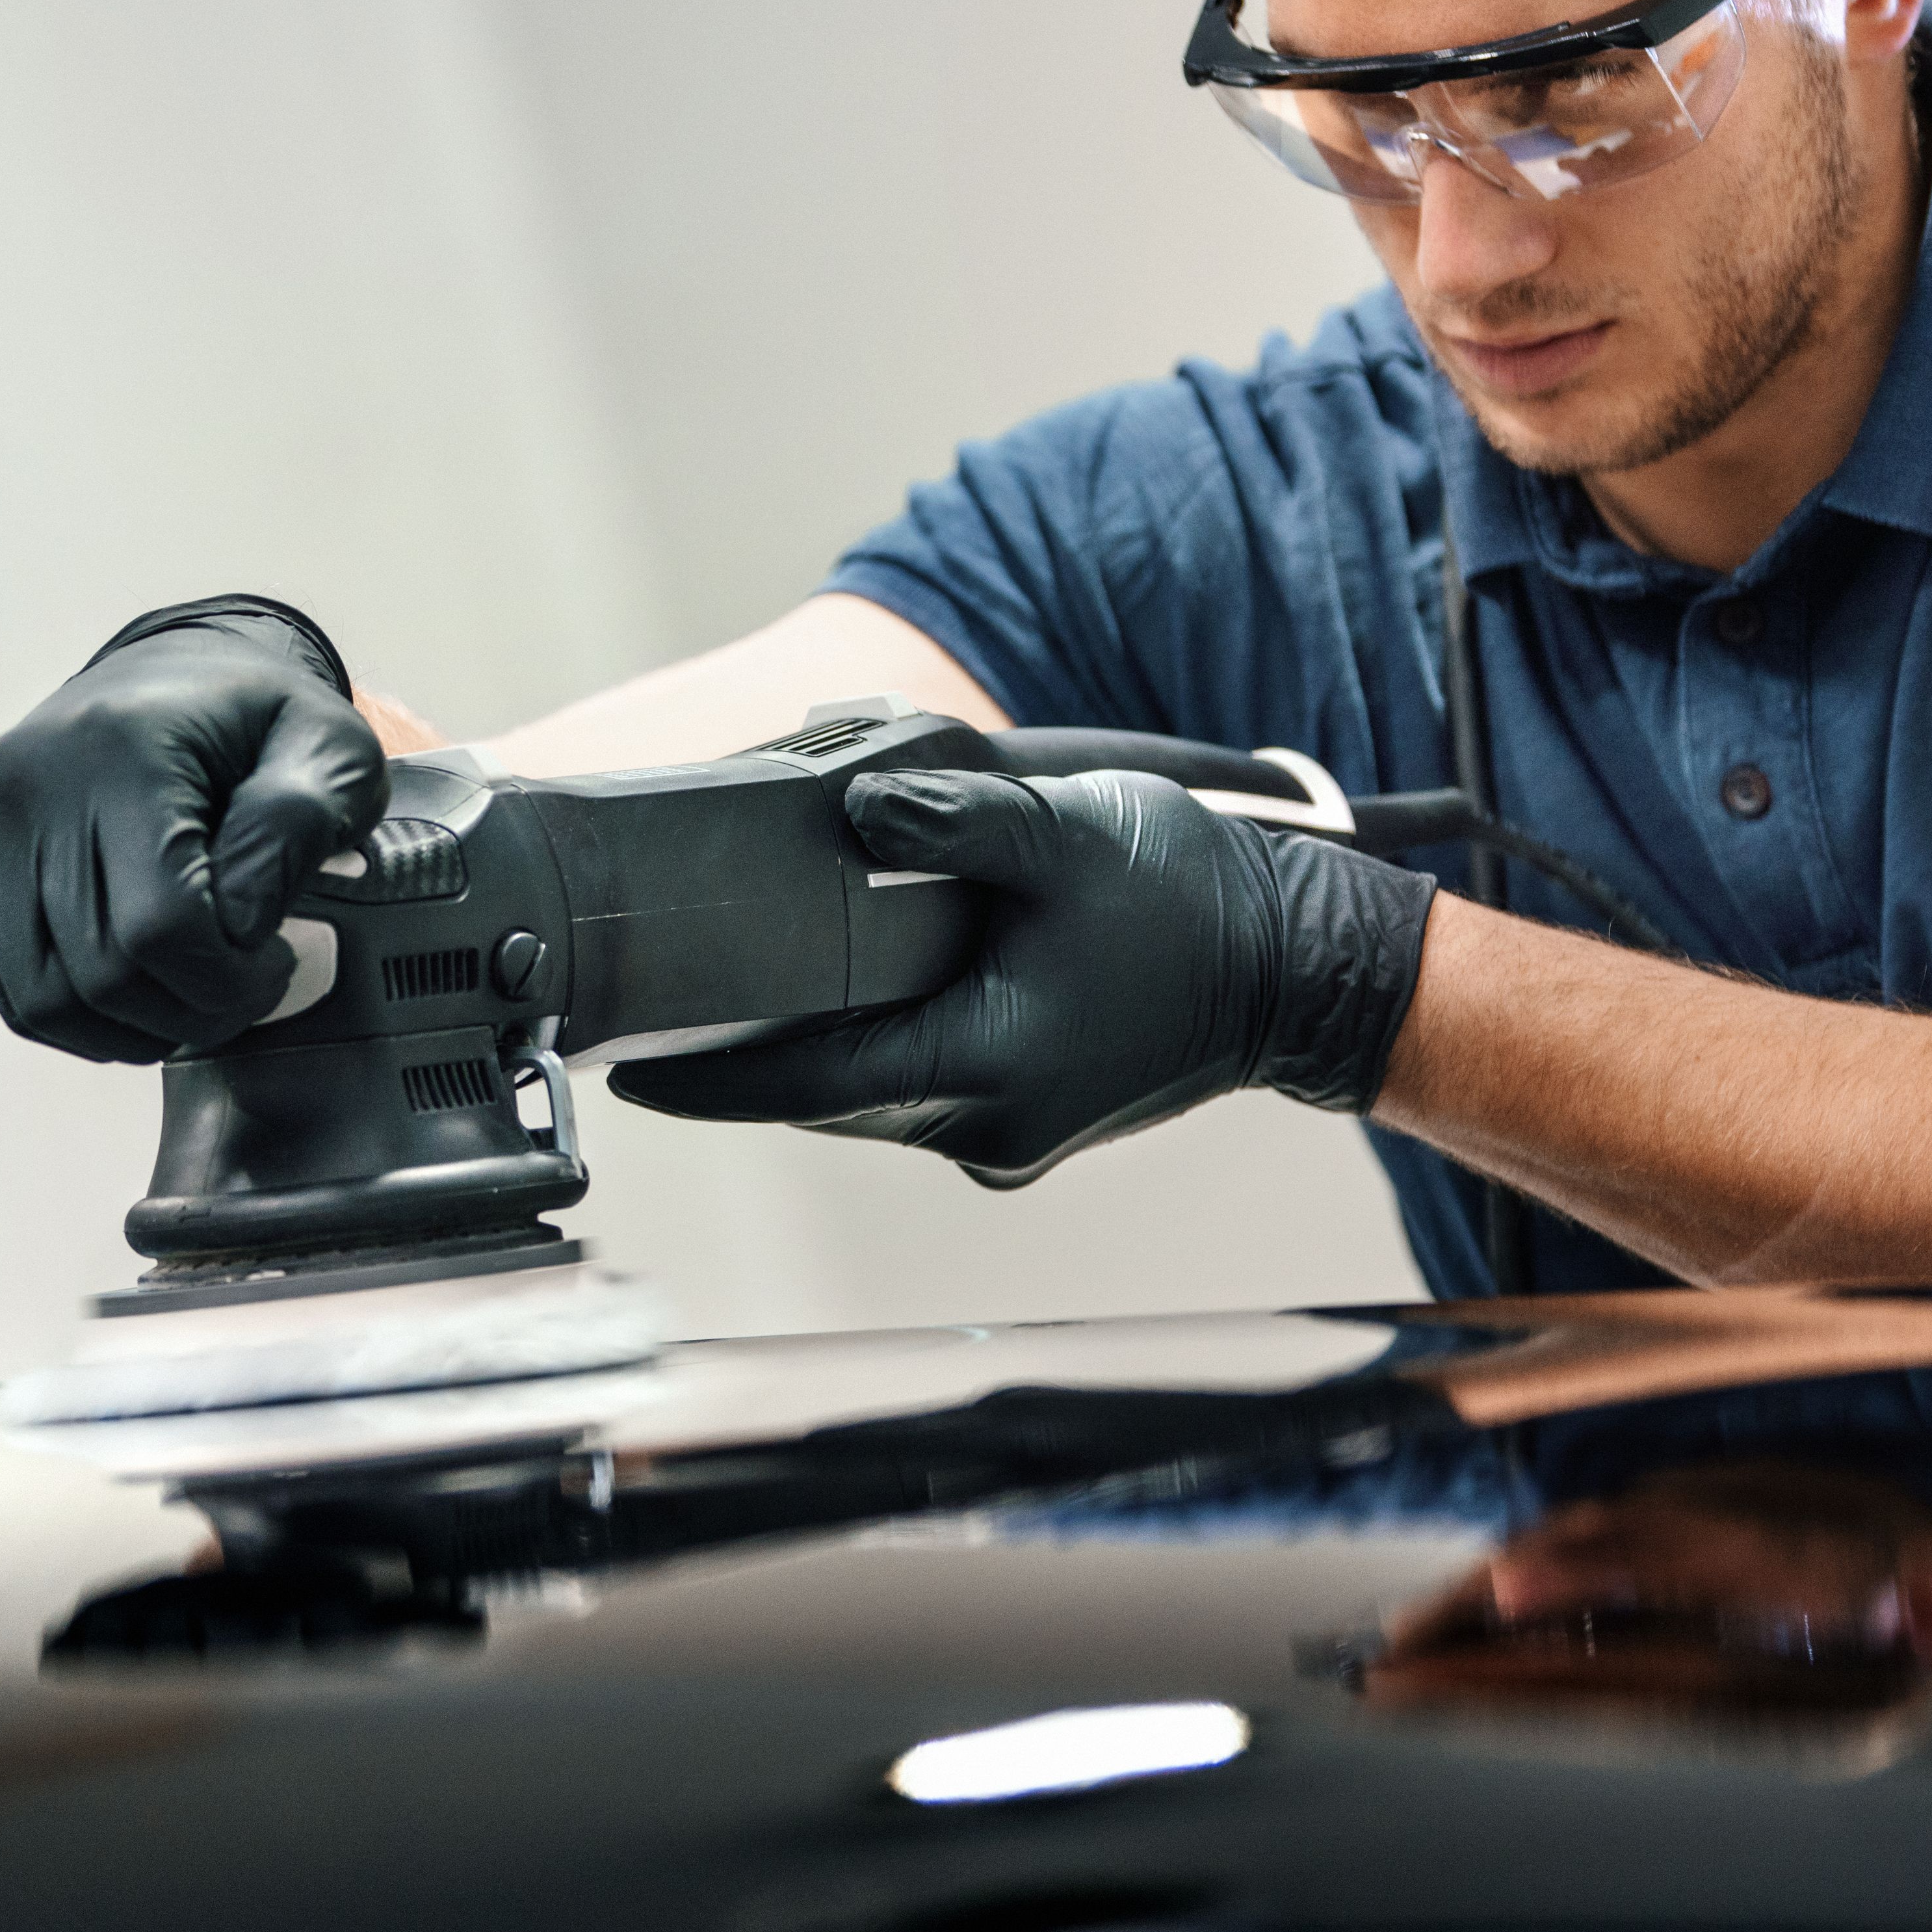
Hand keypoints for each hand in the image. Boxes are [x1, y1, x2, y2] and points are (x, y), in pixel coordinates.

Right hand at [0, 597, 385, 1061]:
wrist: (166, 676)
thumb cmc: (251, 720)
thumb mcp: (326, 747)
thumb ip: (302, 823)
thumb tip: (242, 924)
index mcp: (116, 746)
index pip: (158, 925)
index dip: (229, 979)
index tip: (272, 963)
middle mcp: (24, 784)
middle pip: (99, 976)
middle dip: (189, 1012)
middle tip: (240, 987)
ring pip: (42, 1002)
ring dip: (129, 1028)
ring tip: (186, 993)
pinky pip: (8, 989)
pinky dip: (79, 1013)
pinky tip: (133, 979)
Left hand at [607, 767, 1436, 1182]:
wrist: (1300, 968)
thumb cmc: (1199, 905)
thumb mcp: (1068, 832)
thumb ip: (955, 812)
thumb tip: (853, 800)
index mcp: (987, 1066)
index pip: (808, 1085)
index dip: (709, 1082)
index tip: (631, 1075)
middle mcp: (988, 1122)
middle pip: (829, 1097)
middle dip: (750, 1060)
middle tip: (666, 1018)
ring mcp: (1011, 1131)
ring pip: (873, 1095)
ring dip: (817, 1053)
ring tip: (742, 1001)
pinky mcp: (1030, 1116)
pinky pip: (922, 1087)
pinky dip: (879, 1044)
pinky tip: (852, 997)